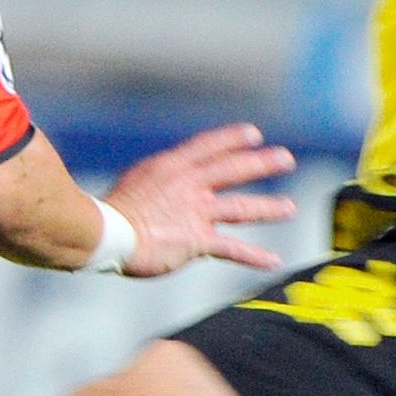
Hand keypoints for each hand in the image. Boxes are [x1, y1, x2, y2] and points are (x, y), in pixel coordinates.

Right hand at [104, 122, 297, 274]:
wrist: (105, 232)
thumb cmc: (108, 210)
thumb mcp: (134, 181)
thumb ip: (156, 180)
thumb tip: (160, 181)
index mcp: (170, 167)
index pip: (208, 147)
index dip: (232, 139)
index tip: (253, 134)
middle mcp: (188, 185)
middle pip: (233, 169)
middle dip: (261, 163)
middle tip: (285, 158)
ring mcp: (195, 212)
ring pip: (240, 207)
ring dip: (268, 207)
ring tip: (289, 208)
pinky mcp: (197, 240)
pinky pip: (232, 248)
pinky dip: (254, 256)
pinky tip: (272, 261)